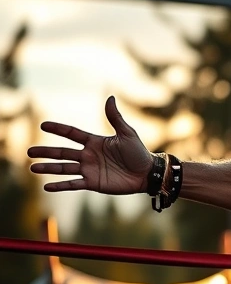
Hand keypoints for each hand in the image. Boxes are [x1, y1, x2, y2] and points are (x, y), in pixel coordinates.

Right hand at [27, 96, 152, 194]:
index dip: (58, 129)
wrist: (147, 173)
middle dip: (46, 152)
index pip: (72, 134)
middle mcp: (88, 155)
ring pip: (64, 168)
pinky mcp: (93, 183)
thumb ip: (115, 118)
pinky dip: (60, 185)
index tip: (43, 125)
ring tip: (33, 168)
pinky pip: (73, 184)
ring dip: (48, 168)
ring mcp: (89, 170)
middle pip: (62, 152)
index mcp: (94, 142)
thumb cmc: (138, 153)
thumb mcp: (127, 133)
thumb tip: (110, 97)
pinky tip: (46, 186)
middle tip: (29, 152)